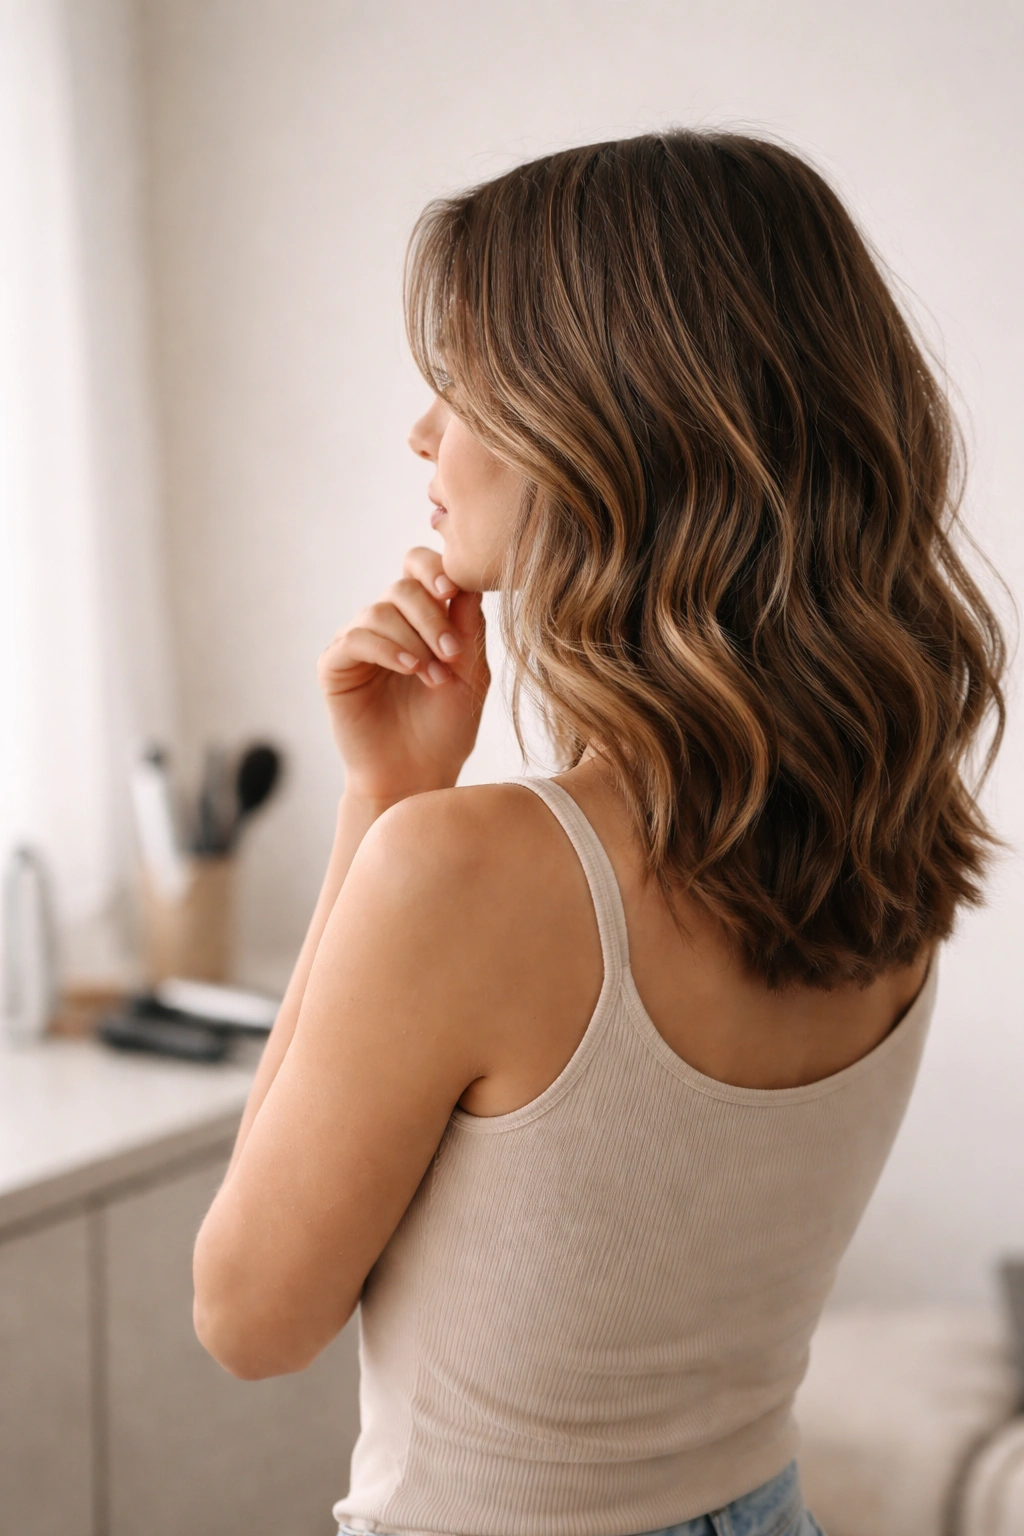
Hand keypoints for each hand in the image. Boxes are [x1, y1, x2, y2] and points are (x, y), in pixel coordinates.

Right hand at [317, 547, 489, 802]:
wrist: (418, 776)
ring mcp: (357, 643)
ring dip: (413, 639)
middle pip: (402, 586)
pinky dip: (386, 649)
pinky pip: (354, 639)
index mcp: (419, 617)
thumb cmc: (446, 729)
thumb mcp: (471, 675)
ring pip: (379, 611)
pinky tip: (411, 669)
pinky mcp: (334, 666)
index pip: (419, 566)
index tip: (453, 590)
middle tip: (452, 653)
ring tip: (434, 675)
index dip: (434, 567)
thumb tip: (465, 578)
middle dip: (431, 615)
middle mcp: (386, 623)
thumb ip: (469, 628)